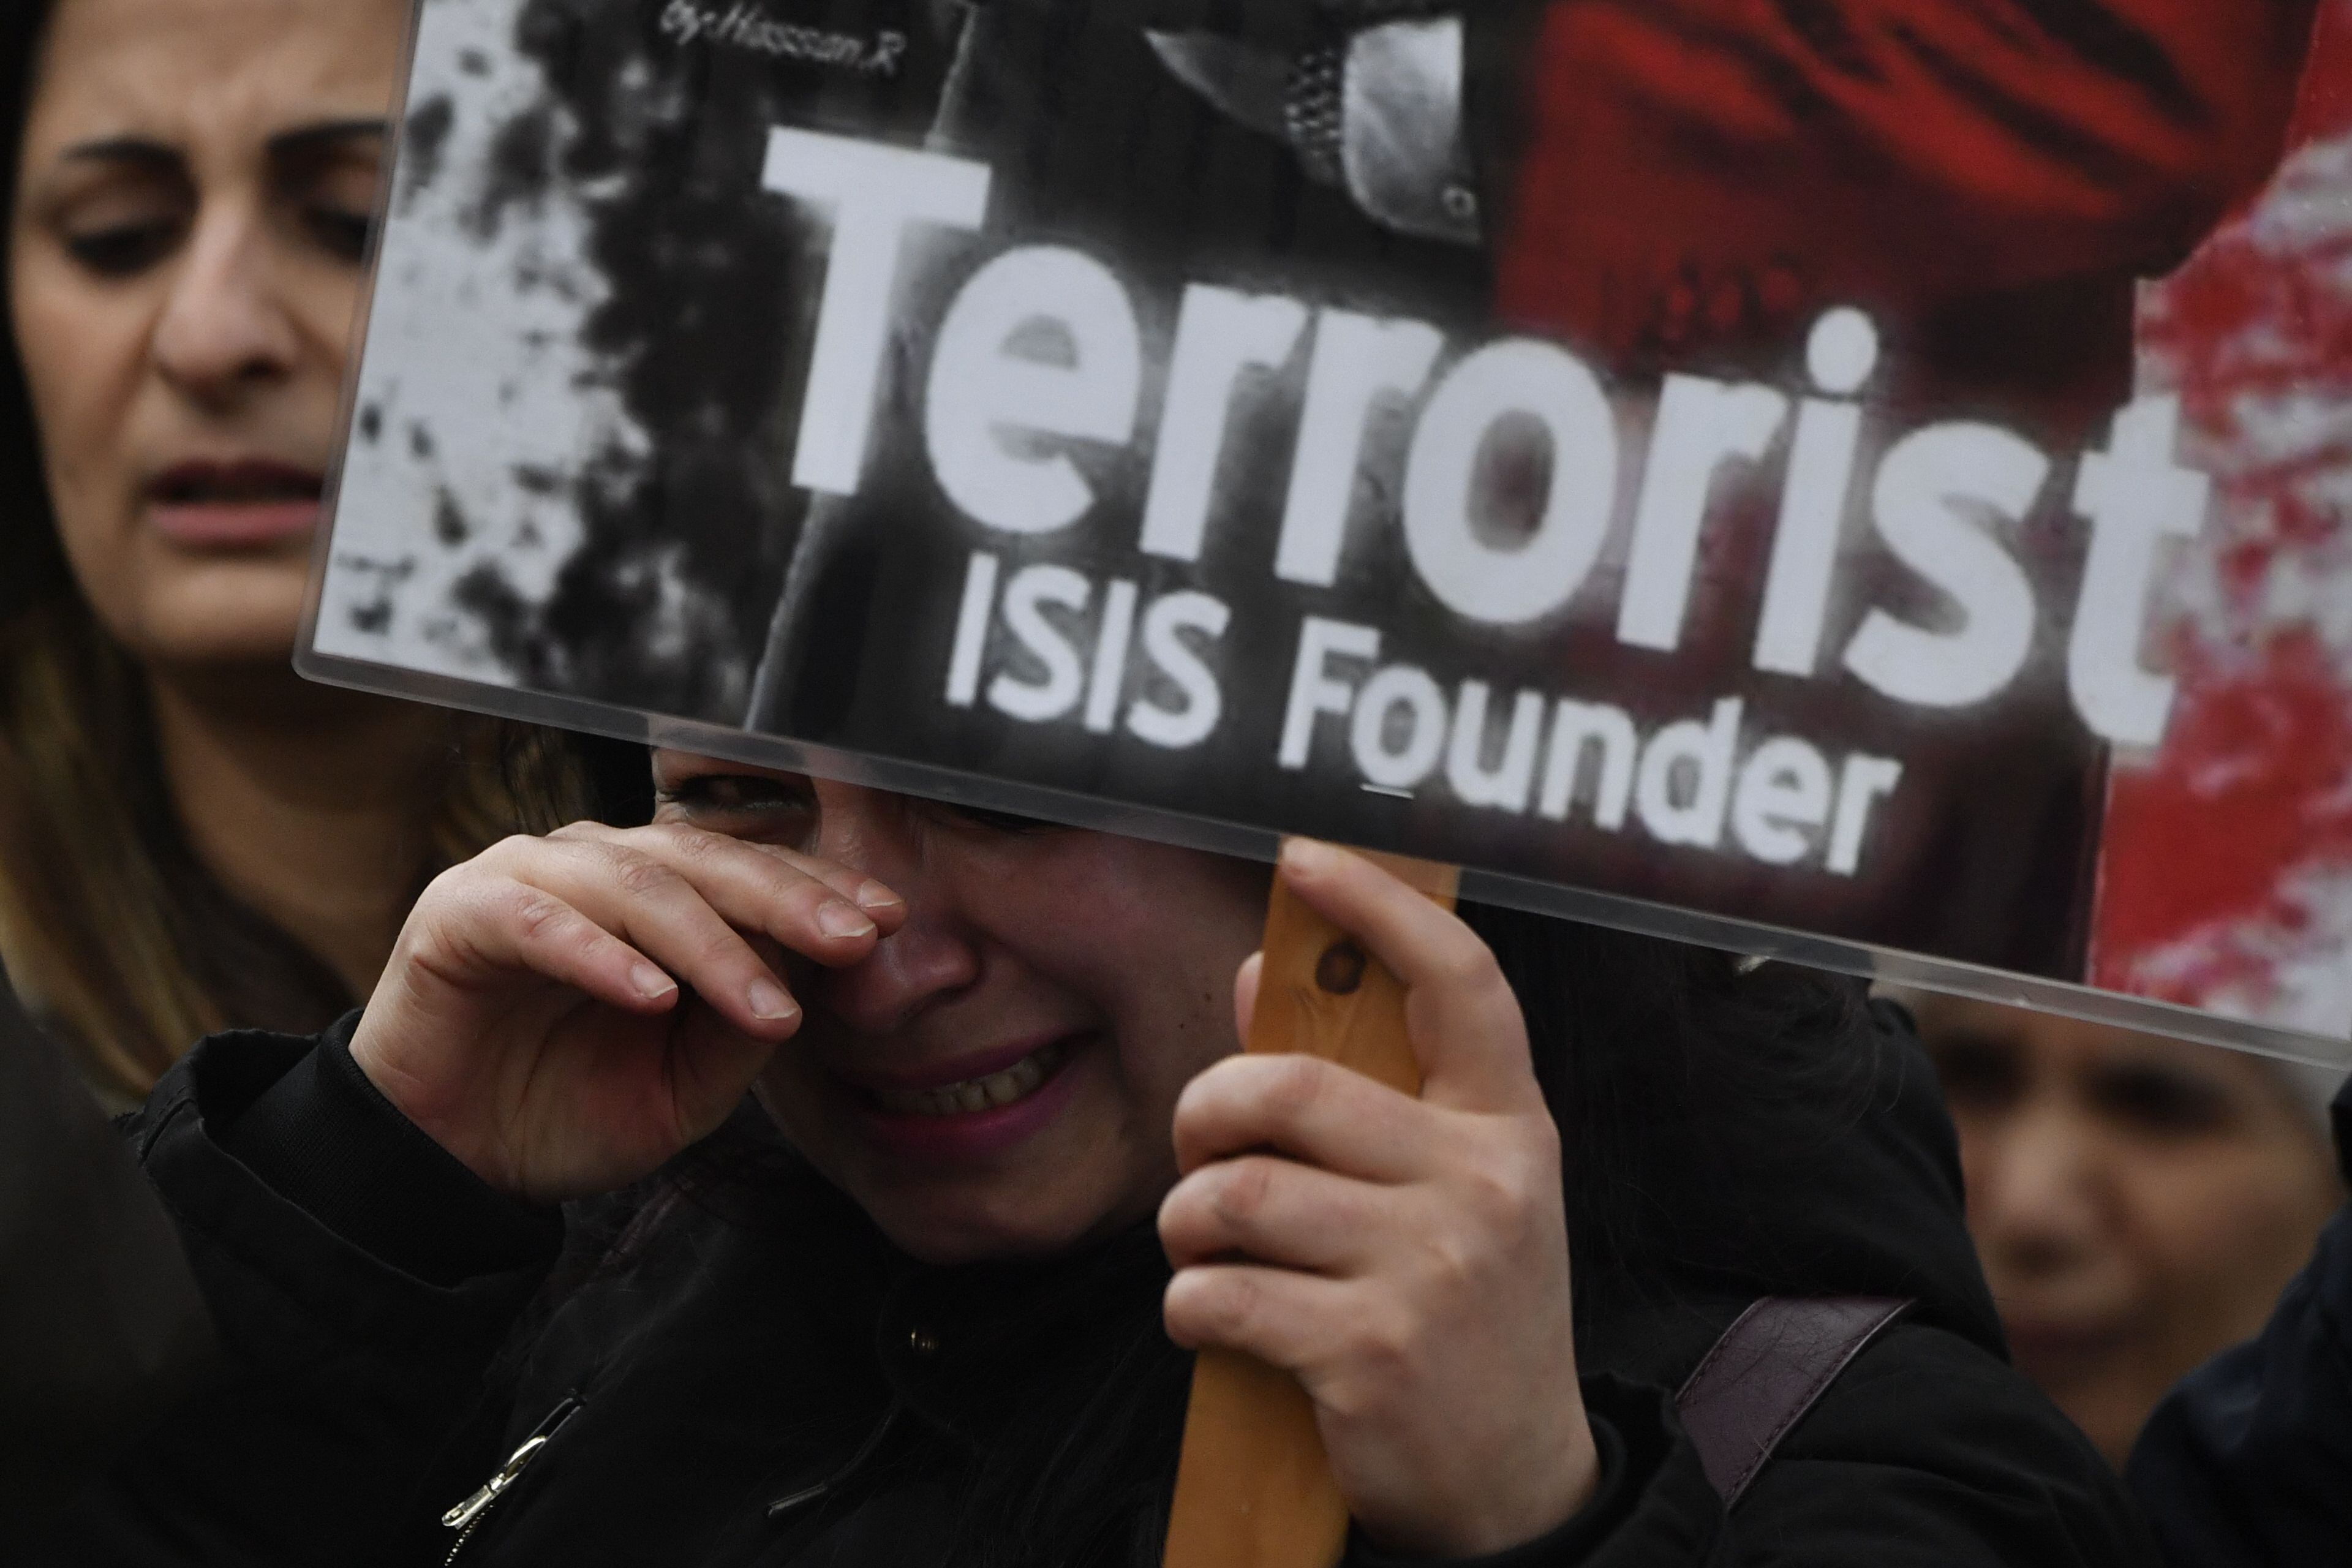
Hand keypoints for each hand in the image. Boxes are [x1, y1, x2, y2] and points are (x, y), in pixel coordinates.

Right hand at [349, 822, 902, 1202]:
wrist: (449, 1159)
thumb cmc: (564, 1108)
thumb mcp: (681, 1088)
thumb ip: (741, 1032)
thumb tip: (812, 980)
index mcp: (658, 891)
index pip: (752, 870)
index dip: (821, 889)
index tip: (891, 919)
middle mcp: (597, 865)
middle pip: (708, 862)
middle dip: (789, 900)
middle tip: (856, 939)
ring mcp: (527, 877)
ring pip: (636, 887)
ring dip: (711, 945)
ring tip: (769, 1007)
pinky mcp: (461, 913)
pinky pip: (541, 920)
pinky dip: (601, 954)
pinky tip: (651, 993)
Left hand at [1158, 840, 1596, 1558]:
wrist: (1515, 1481)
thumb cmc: (1463, 1312)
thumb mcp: (1449, 1189)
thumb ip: (1361, 1084)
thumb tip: (1263, 974)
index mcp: (1509, 1128)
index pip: (1460, 982)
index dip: (1379, 907)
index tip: (1305, 860)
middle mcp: (1483, 1186)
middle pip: (1291, 1089)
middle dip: (1206, 1113)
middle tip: (1198, 1150)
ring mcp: (1432, 1271)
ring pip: (1237, 1195)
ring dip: (1187, 1223)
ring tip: (1205, 1248)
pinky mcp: (1371, 1353)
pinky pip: (1220, 1293)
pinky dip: (1188, 1305)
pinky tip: (1216, 1318)